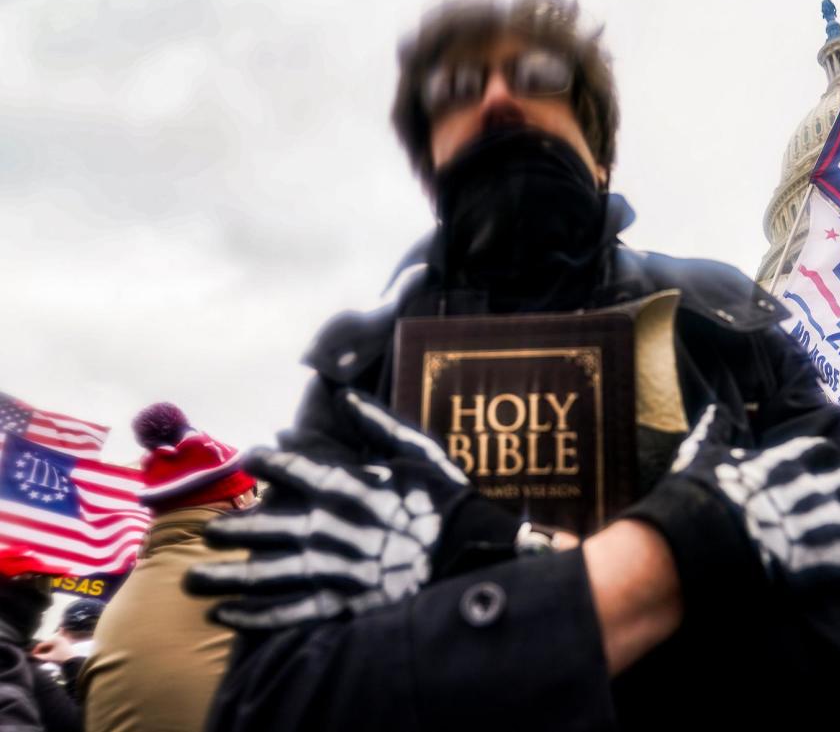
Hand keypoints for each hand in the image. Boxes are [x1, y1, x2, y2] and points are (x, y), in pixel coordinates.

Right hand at [29, 632, 73, 663]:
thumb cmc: (62, 659)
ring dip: (44, 651)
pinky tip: (46, 655)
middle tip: (35, 656)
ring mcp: (61, 640)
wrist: (73, 661)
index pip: (42, 644)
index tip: (32, 656)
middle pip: (45, 644)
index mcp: (55, 640)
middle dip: (40, 650)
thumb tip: (32, 656)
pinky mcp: (63, 644)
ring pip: (49, 645)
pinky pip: (53, 646)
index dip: (35, 650)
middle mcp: (58, 638)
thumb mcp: (49, 658)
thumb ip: (40, 657)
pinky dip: (49, 650)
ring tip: (40, 657)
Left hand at [185, 390, 470, 629]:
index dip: (269, 462)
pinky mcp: (347, 602)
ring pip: (272, 573)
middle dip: (234, 529)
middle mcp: (338, 528)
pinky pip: (294, 611)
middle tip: (205, 532)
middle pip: (272, 526)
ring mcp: (340, 569)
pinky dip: (258, 615)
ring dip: (229, 576)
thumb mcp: (423, 451)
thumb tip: (346, 395)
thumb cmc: (448, 500)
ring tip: (192, 578)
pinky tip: (226, 614)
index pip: (298, 470)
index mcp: (354, 487)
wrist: (476, 553)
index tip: (248, 458)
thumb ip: (380, 424)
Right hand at [669, 404, 839, 585]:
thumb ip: (713, 427)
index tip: (828, 463)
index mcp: (783, 462)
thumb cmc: (695, 495)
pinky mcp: (818, 561)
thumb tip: (714, 406)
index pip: (821, 451)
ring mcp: (816, 525)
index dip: (827, 458)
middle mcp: (807, 489)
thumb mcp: (699, 452)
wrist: (693, 540)